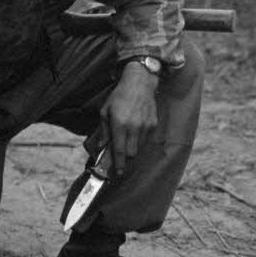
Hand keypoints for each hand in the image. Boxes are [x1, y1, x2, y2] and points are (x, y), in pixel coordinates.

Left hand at [100, 61, 158, 176]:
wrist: (140, 83)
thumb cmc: (119, 97)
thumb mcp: (105, 111)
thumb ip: (104, 131)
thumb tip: (102, 147)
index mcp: (119, 124)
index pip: (120, 150)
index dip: (119, 164)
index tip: (118, 173)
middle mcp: (133, 127)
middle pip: (131, 153)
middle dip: (126, 157)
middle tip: (121, 155)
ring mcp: (145, 126)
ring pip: (139, 147)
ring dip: (133, 148)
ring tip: (128, 137)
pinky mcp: (153, 124)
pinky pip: (146, 139)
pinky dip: (140, 139)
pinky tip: (136, 129)